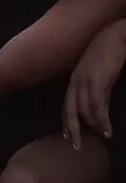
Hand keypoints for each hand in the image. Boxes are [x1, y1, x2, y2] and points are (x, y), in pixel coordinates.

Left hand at [63, 21, 125, 149]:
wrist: (116, 36)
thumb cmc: (109, 55)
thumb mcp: (102, 78)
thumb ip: (100, 94)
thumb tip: (100, 113)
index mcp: (75, 81)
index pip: (67, 105)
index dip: (67, 122)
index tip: (68, 137)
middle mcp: (76, 81)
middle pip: (70, 110)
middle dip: (72, 129)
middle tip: (76, 146)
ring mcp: (84, 80)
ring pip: (84, 110)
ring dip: (93, 126)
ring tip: (102, 136)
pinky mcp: (96, 79)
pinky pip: (96, 104)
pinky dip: (101, 118)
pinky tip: (107, 128)